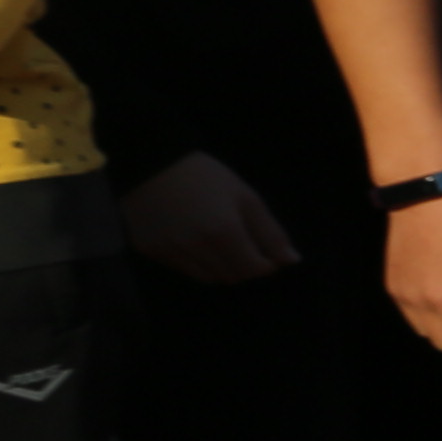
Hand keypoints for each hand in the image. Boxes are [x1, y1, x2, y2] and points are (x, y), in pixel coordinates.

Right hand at [121, 152, 300, 285]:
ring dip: (222, 268)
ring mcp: (170, 252)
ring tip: (222, 242)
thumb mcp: (245, 197)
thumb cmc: (205, 176)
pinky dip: (198, 263)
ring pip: (208, 278)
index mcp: (224, 232)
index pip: (254, 269)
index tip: (269, 253)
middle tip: (247, 246)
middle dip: (246, 267)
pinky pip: (183, 269)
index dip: (267, 264)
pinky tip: (197, 241)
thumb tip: (291, 260)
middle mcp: (196, 248)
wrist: (151, 162)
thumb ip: (270, 231)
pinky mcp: (151, 251)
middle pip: (232, 276)